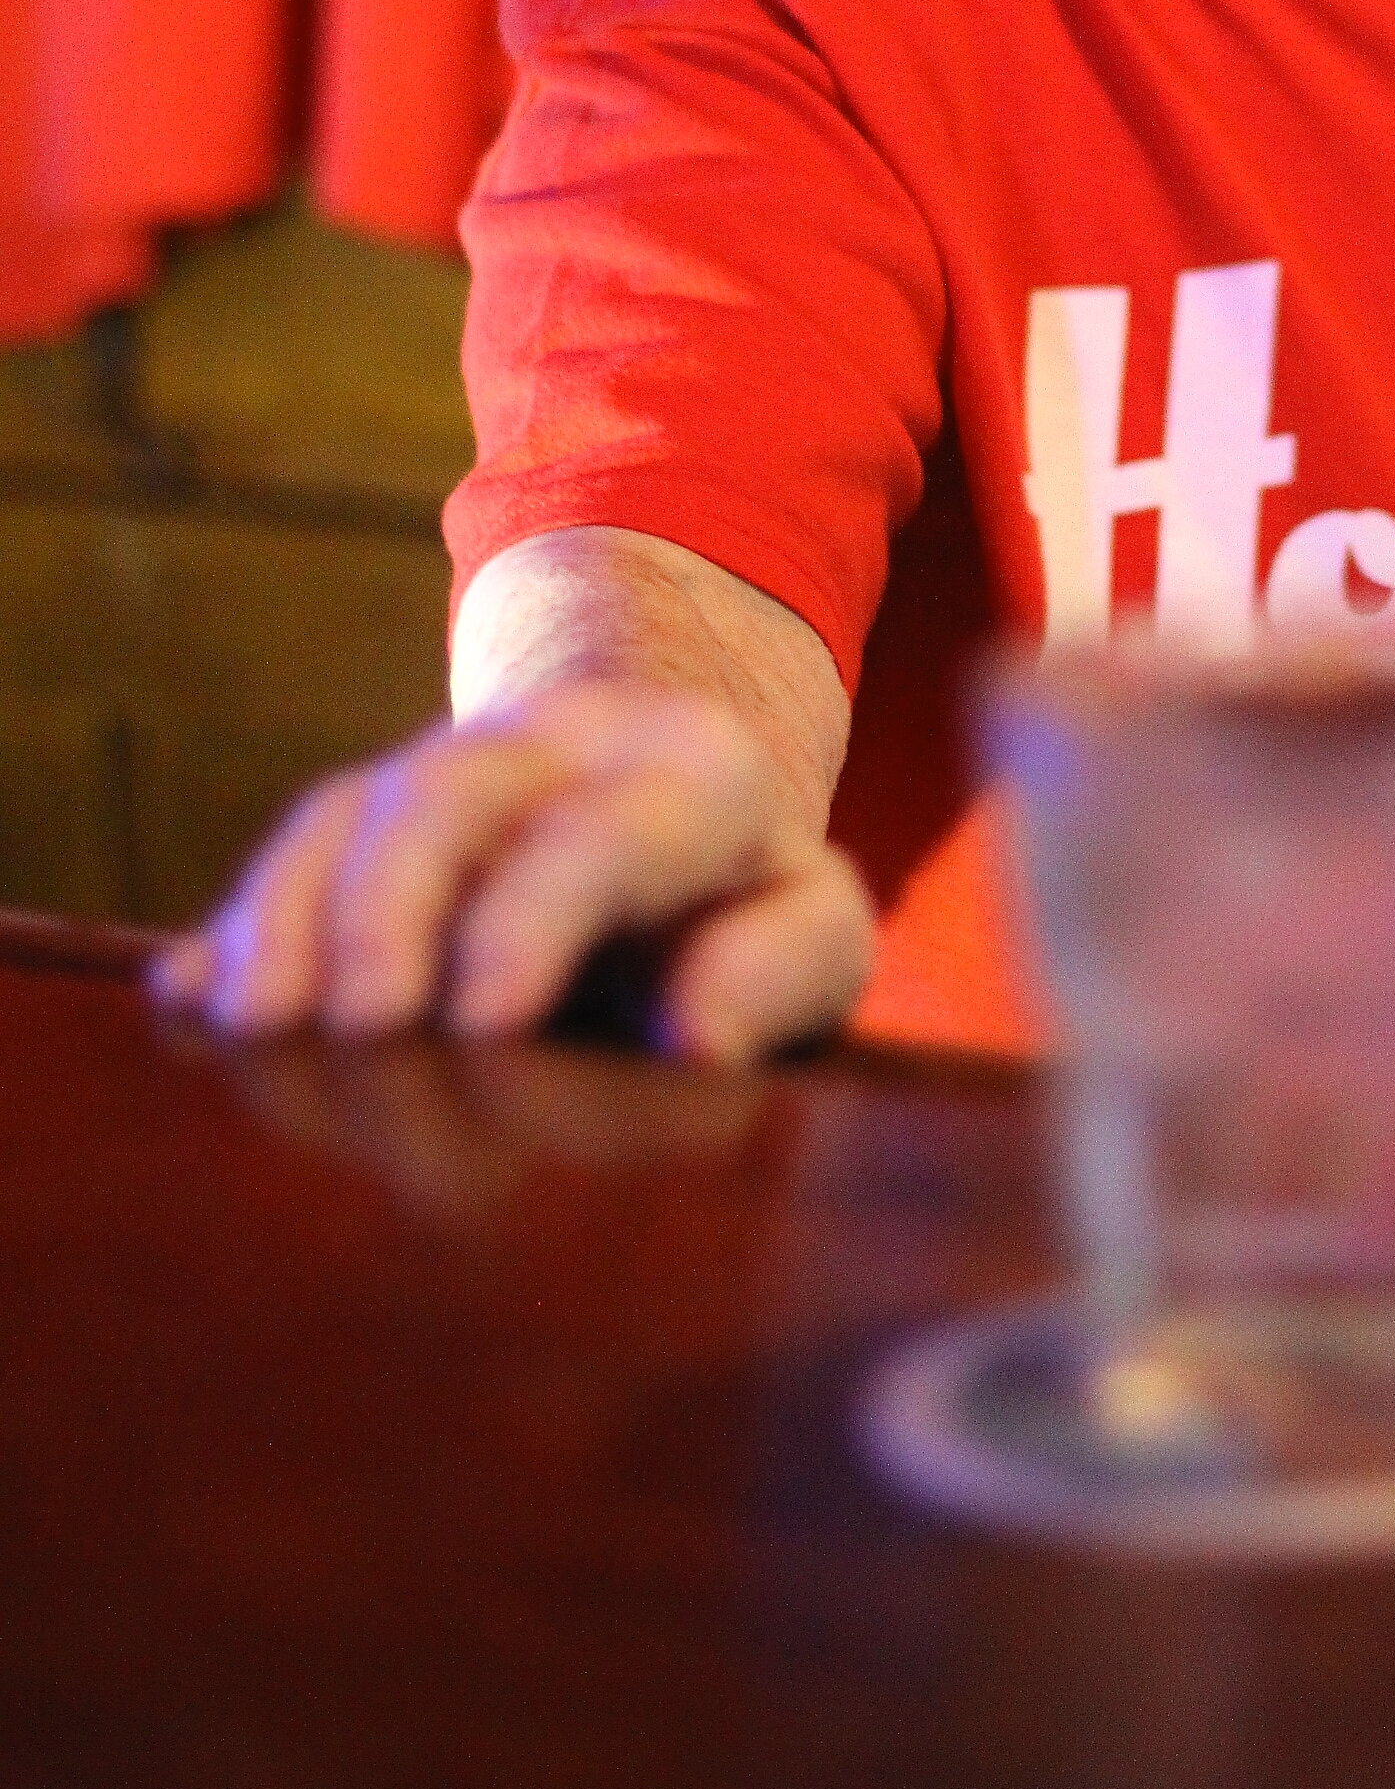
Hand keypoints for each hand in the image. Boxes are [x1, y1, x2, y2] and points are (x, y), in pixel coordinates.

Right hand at [149, 530, 875, 1064]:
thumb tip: (699, 1037)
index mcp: (687, 773)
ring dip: (295, 917)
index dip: (538, 913)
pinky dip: (237, 927)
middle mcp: (554, 751)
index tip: (488, 1018)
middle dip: (394, 901)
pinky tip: (187, 999)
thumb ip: (780, 967)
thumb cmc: (746, 898)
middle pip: (453, 788)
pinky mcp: (367, 822)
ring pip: (352, 811)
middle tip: (363, 1024)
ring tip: (256, 1024)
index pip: (606, 827)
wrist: (669, 789)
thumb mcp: (813, 925)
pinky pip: (291, 852)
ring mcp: (445, 777)